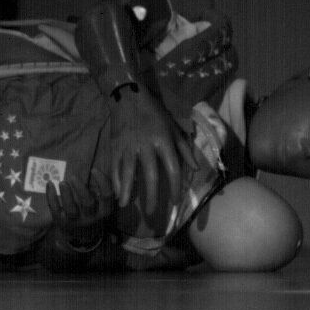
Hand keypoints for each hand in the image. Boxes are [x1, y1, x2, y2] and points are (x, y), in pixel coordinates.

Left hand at [46, 169, 114, 245]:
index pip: (106, 196)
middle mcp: (91, 217)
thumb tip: (96, 171)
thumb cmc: (92, 214)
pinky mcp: (61, 222)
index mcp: (104, 211)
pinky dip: (51, 197)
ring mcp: (75, 221)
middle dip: (80, 189)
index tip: (94, 169)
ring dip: (66, 194)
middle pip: (88, 203)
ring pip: (71, 209)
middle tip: (73, 176)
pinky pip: (56, 209)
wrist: (81, 237)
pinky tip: (50, 184)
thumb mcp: (101, 206)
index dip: (102, 182)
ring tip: (62, 182)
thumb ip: (100, 192)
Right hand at [110, 85, 197, 211]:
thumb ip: (184, 149)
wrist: (128, 97)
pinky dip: (115, 180)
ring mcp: (128, 146)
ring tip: (125, 204)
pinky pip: (115, 166)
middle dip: (151, 195)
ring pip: (128, 172)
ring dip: (127, 190)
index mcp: (164, 141)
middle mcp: (146, 146)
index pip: (172, 169)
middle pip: (150, 175)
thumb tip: (195, 168)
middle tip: (151, 211)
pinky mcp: (115, 146)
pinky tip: (117, 192)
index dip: (174, 188)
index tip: (174, 202)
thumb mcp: (174, 128)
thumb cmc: (155, 114)